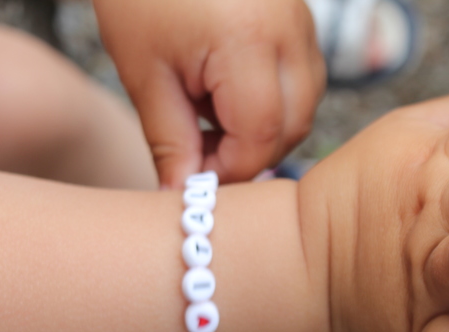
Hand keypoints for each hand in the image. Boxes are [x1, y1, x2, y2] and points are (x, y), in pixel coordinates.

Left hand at [92, 0, 325, 188]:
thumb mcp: (144, 72)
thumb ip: (170, 141)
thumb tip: (183, 195)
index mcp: (249, 41)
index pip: (261, 137)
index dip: (229, 169)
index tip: (193, 175)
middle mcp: (290, 31)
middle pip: (293, 126)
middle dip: (249, 153)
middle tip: (198, 150)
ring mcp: (302, 22)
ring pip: (304, 107)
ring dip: (263, 130)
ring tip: (209, 115)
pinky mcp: (300, 19)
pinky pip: (302, 80)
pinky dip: (272, 102)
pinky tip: (229, 91)